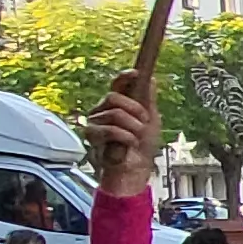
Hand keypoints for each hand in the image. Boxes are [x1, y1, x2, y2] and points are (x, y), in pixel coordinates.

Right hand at [81, 73, 159, 199]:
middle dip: (134, 108)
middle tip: (145, 121)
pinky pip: (110, 129)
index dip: (125, 77)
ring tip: (137, 137)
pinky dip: (125, 137)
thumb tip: (151, 79)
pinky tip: (130, 144)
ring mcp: (95, 122)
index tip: (136, 73)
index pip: (117, 84)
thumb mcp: (151, 121)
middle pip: (113, 96)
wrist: (136, 170)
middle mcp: (103, 110)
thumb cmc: (142, 147)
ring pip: (114, 113)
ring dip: (133, 126)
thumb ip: (148, 100)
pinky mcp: (91, 136)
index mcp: (117, 104)